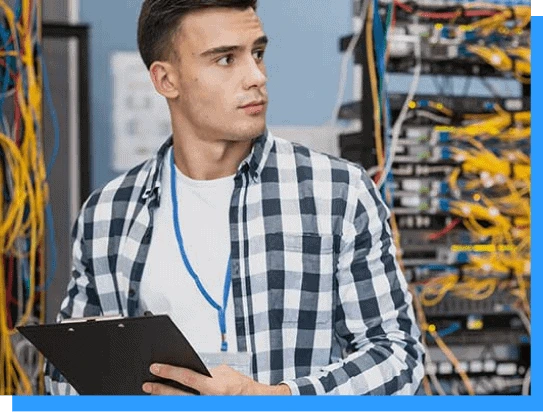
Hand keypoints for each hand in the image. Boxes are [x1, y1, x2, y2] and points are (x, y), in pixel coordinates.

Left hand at [143, 363, 291, 395]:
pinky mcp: (204, 410)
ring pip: (179, 404)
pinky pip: (187, 407)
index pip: (186, 378)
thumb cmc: (240, 386)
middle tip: (147, 384)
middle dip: (160, 390)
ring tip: (153, 394)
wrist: (254, 401)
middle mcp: (208, 401)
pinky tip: (169, 400)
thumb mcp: (225, 373)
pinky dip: (176, 403)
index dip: (168, 372)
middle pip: (177, 396)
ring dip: (165, 399)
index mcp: (214, 388)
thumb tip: (190, 371)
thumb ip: (206, 372)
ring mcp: (206, 407)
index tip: (155, 368)